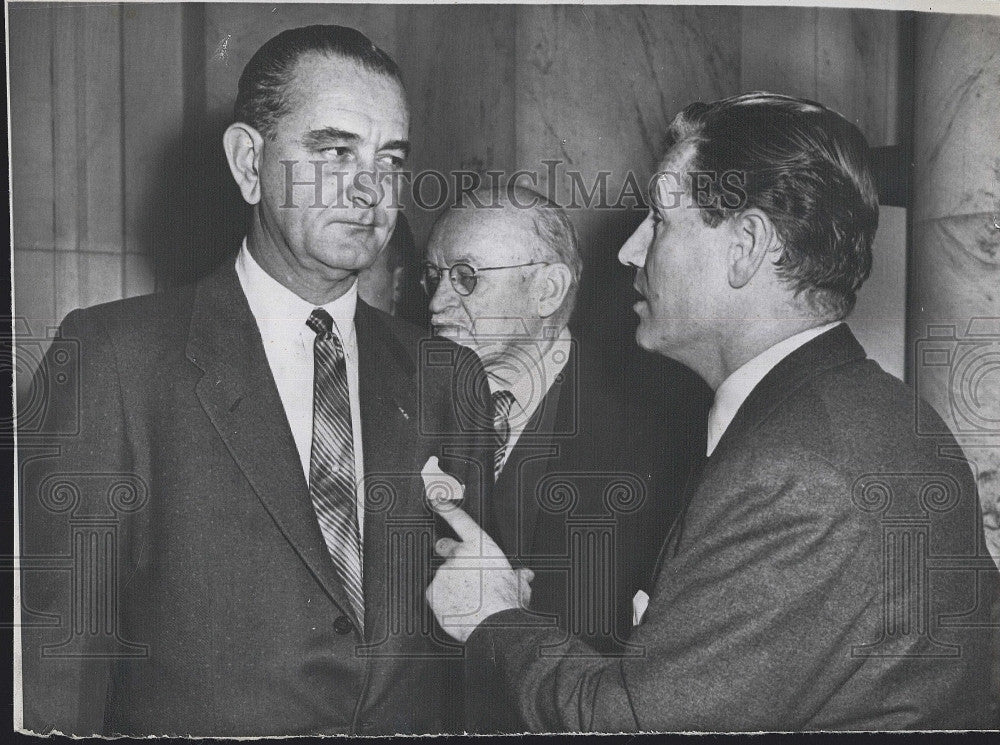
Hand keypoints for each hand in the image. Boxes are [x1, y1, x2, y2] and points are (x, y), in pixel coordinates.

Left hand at [425, 496, 533, 642]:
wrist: (494, 625)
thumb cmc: (507, 603)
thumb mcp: (519, 585)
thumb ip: (518, 576)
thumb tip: (524, 575)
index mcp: (481, 548)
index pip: (459, 520)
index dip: (446, 507)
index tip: (436, 499)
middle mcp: (459, 555)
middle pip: (444, 546)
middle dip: (446, 552)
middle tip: (457, 568)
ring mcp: (443, 573)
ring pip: (442, 576)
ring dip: (451, 584)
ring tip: (467, 600)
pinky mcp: (432, 592)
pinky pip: (434, 594)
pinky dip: (442, 600)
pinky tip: (456, 608)